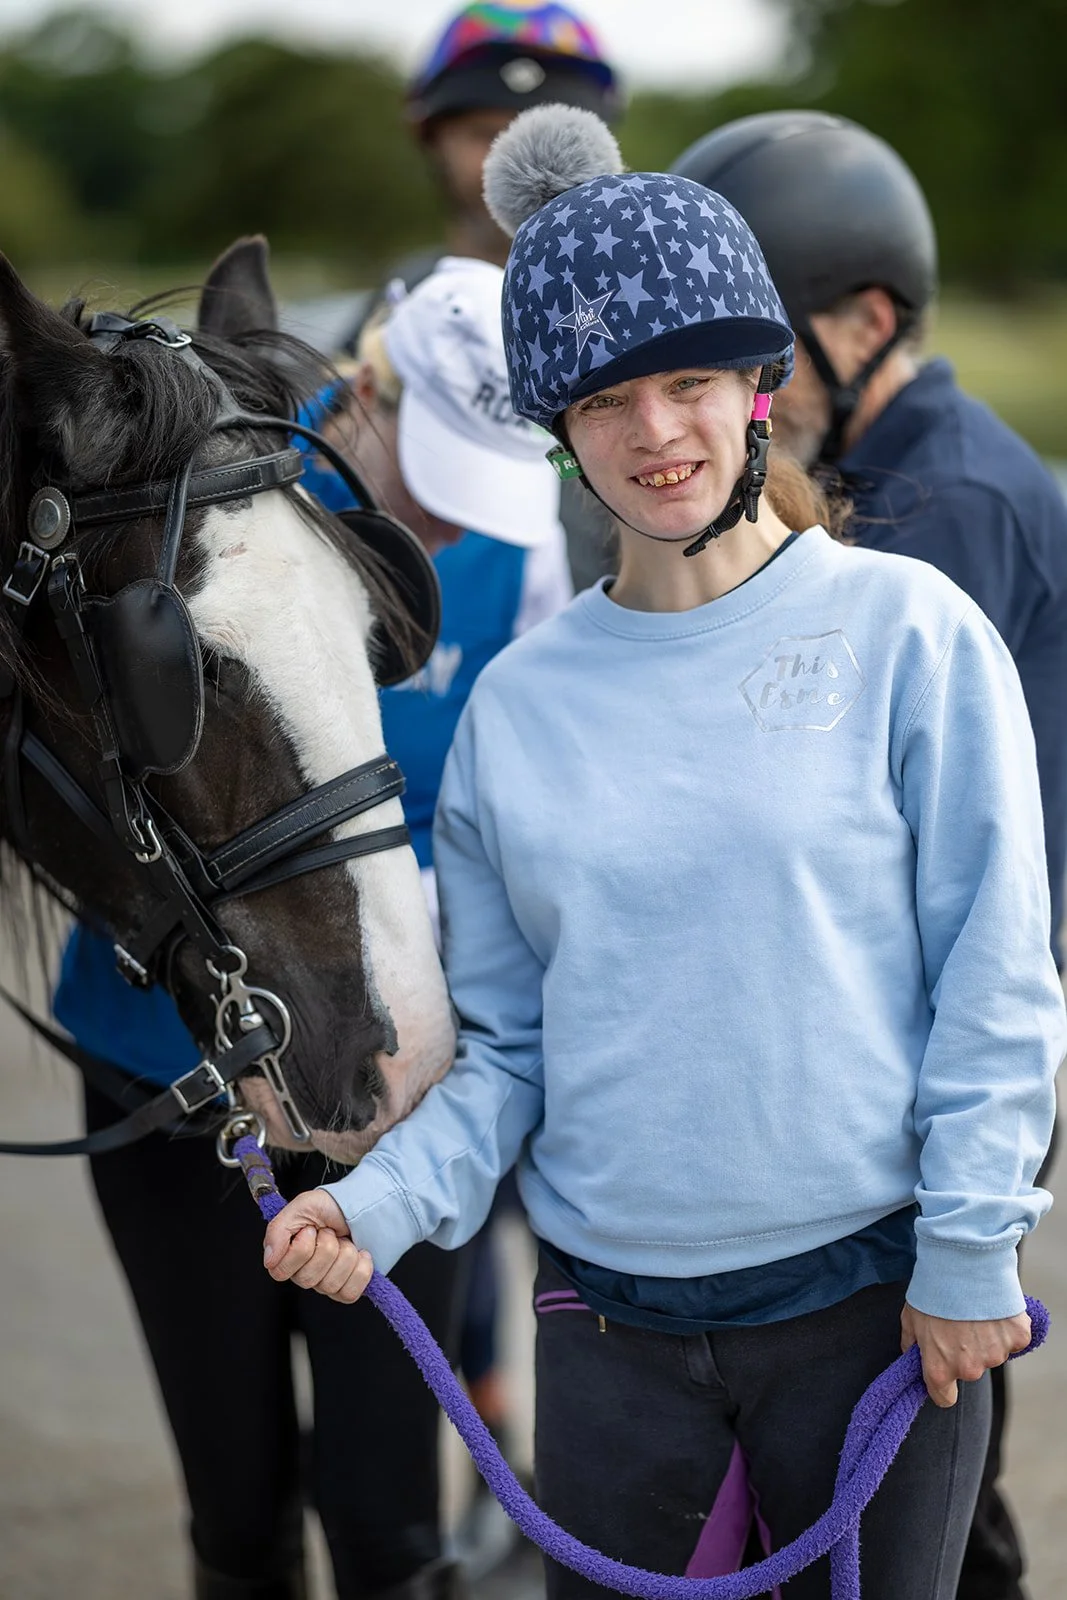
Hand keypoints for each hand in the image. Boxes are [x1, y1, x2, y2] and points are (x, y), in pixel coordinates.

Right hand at [262, 1188, 373, 1303]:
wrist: (357, 1206)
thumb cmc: (327, 1207)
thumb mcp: (301, 1207)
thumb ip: (278, 1230)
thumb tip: (269, 1260)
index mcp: (285, 1257)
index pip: (282, 1271)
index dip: (301, 1249)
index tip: (311, 1230)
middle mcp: (303, 1274)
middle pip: (309, 1279)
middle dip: (327, 1247)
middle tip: (330, 1232)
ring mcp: (324, 1283)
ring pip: (331, 1285)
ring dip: (345, 1254)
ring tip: (344, 1240)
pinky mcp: (346, 1289)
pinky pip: (350, 1293)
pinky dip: (361, 1270)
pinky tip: (360, 1254)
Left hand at [901, 1303, 1031, 1407]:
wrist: (962, 1263)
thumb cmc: (932, 1290)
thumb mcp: (910, 1317)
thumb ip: (911, 1343)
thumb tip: (912, 1354)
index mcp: (940, 1368)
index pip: (943, 1397)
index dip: (942, 1386)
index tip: (943, 1371)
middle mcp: (969, 1369)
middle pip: (969, 1370)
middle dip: (964, 1353)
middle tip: (958, 1324)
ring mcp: (996, 1355)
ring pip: (992, 1354)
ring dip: (986, 1339)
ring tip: (975, 1311)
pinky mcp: (1017, 1338)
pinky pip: (1013, 1339)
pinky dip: (1006, 1327)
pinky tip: (994, 1308)